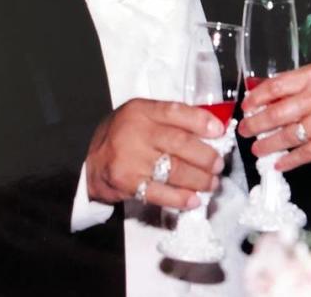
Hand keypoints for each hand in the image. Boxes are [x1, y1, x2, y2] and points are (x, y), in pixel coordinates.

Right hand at [86, 99, 225, 209]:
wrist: (91, 163)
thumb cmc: (124, 136)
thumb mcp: (141, 117)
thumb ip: (171, 120)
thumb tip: (211, 130)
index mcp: (141, 110)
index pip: (175, 111)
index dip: (201, 121)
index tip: (220, 131)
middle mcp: (135, 132)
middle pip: (180, 143)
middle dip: (206, 156)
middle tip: (218, 165)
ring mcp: (130, 159)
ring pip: (174, 169)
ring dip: (199, 179)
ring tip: (212, 183)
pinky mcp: (127, 183)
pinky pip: (160, 192)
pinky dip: (180, 198)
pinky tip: (194, 200)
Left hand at [237, 64, 310, 171]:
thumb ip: (297, 84)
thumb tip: (265, 95)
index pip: (276, 86)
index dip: (256, 98)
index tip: (246, 107)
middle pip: (277, 113)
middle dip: (255, 125)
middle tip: (244, 131)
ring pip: (287, 136)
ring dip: (267, 145)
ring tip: (257, 149)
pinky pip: (305, 154)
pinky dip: (289, 161)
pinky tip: (279, 164)